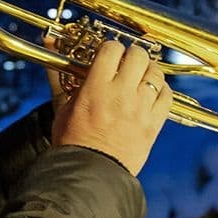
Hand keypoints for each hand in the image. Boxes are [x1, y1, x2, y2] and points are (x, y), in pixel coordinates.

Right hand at [50, 40, 172, 176]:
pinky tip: (152, 93)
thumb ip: (60, 74)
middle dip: (132, 54)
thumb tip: (49, 43)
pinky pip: (167, 95)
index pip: (111, 49)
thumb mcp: (62, 107)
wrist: (90, 175)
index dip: (110, 48)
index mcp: (96, 88)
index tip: (108, 54)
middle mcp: (121, 94)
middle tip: (126, 62)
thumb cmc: (72, 142)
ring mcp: (141, 108)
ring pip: (156, 72)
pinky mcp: (154, 123)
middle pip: (138, 55)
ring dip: (149, 70)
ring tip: (140, 76)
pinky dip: (162, 90)